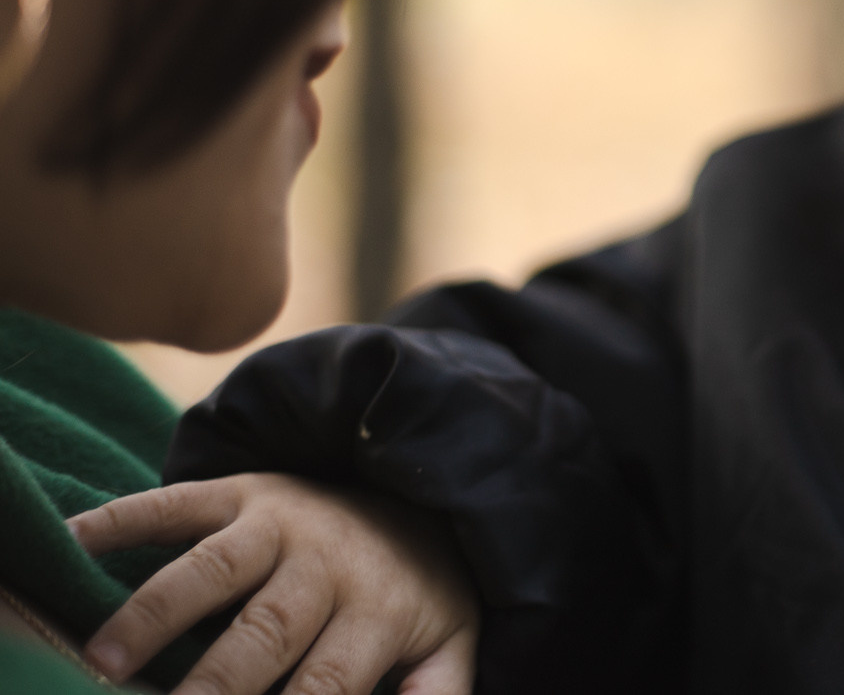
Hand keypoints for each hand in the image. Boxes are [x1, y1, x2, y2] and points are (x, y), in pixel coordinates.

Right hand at [69, 473, 478, 694]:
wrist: (416, 492)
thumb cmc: (418, 592)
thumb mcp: (449, 639)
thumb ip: (440, 688)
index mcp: (378, 609)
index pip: (327, 683)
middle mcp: (327, 562)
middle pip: (263, 633)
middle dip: (213, 685)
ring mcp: (281, 520)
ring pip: (212, 569)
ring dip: (154, 613)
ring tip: (102, 659)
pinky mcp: (242, 489)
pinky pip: (177, 502)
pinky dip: (122, 518)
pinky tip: (74, 539)